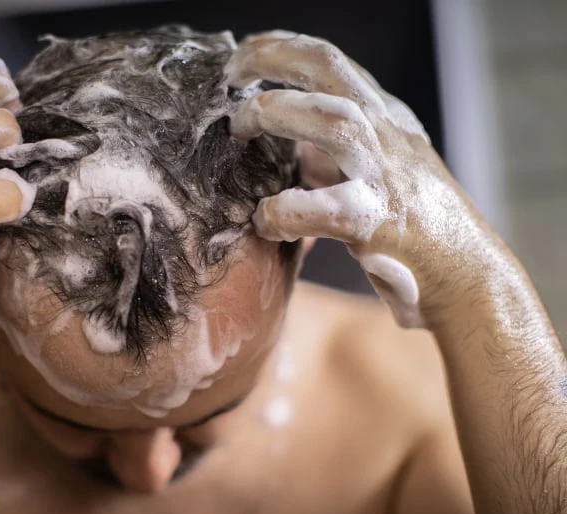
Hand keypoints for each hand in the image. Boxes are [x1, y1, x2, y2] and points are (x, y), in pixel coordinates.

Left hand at [226, 31, 487, 327]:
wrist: (470, 280)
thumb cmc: (413, 233)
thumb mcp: (377, 173)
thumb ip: (333, 156)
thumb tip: (287, 150)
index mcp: (385, 120)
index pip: (331, 63)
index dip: (282, 48)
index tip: (243, 53)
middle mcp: (388, 135)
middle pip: (329, 68)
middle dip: (271, 59)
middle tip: (228, 74)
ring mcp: (388, 175)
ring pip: (334, 121)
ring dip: (276, 114)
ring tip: (238, 129)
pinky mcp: (383, 223)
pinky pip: (326, 208)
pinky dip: (284, 211)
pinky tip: (263, 220)